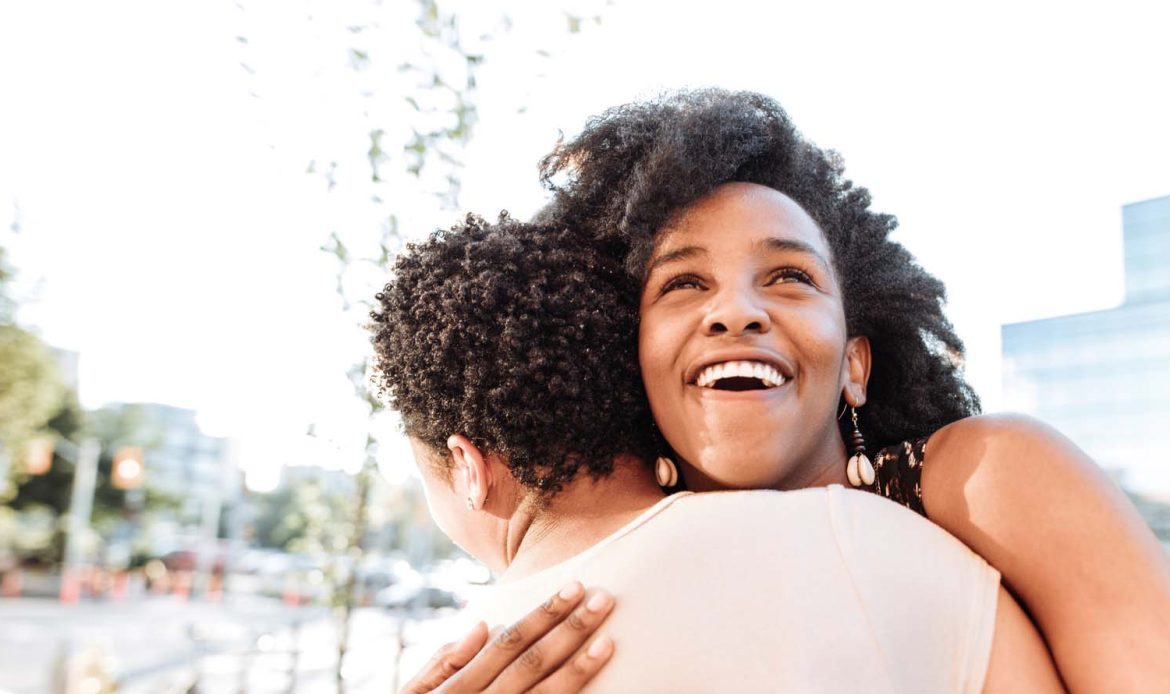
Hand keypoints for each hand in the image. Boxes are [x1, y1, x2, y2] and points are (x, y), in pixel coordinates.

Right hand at [399, 581, 614, 692]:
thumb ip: (444, 660)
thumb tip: (484, 623)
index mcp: (460, 686)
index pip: (510, 641)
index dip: (544, 614)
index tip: (575, 588)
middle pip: (534, 662)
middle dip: (571, 630)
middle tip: (604, 599)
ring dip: (580, 668)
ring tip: (608, 640)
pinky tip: (597, 686)